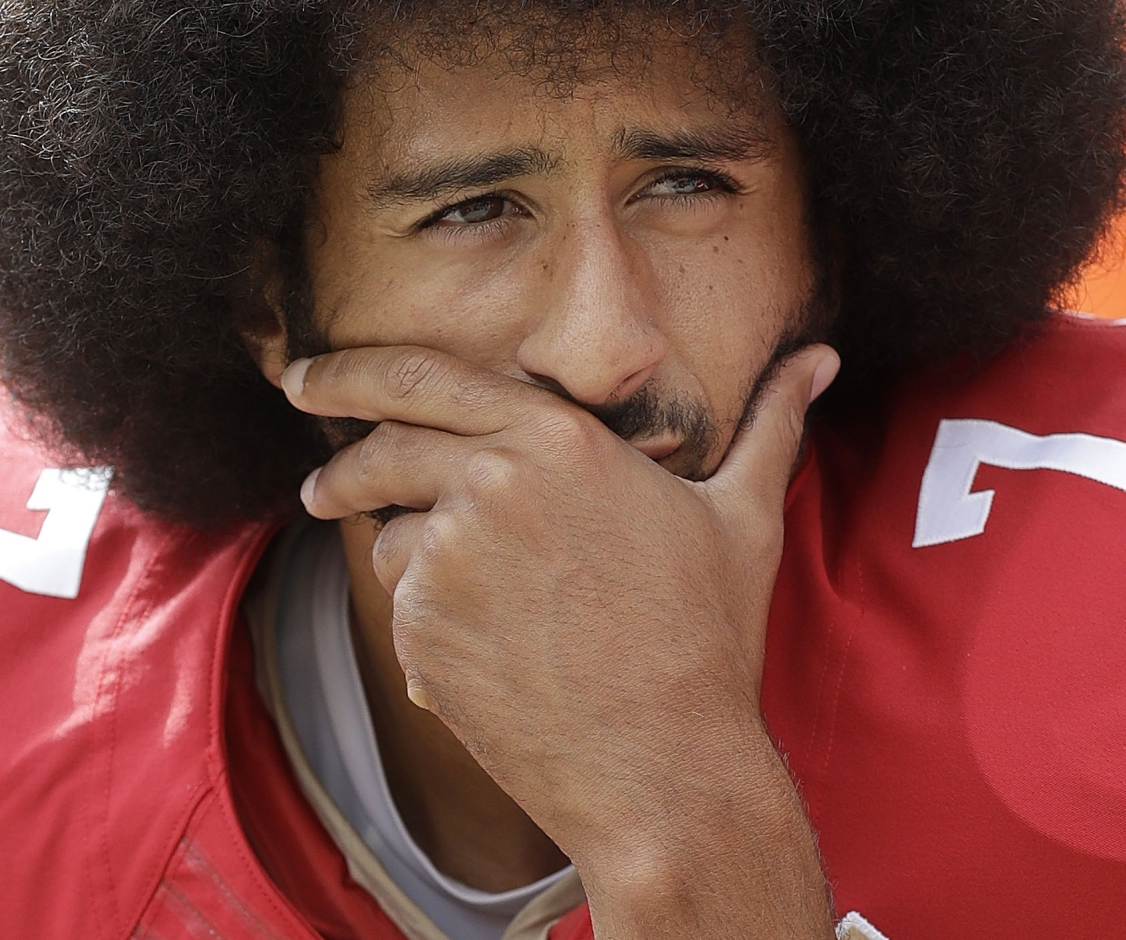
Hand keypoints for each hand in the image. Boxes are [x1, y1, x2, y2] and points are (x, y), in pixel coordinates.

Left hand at [285, 343, 838, 936]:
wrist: (664, 765)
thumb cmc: (708, 639)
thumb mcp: (744, 517)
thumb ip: (770, 424)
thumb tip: (823, 359)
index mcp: (557, 438)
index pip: (420, 378)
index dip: (346, 371)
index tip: (302, 377)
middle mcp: (489, 482)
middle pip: (379, 452)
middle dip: (339, 468)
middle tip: (319, 485)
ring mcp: (447, 557)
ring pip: (394, 538)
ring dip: (415, 561)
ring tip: (485, 611)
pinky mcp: (420, 628)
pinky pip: (403, 608)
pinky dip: (430, 624)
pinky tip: (494, 659)